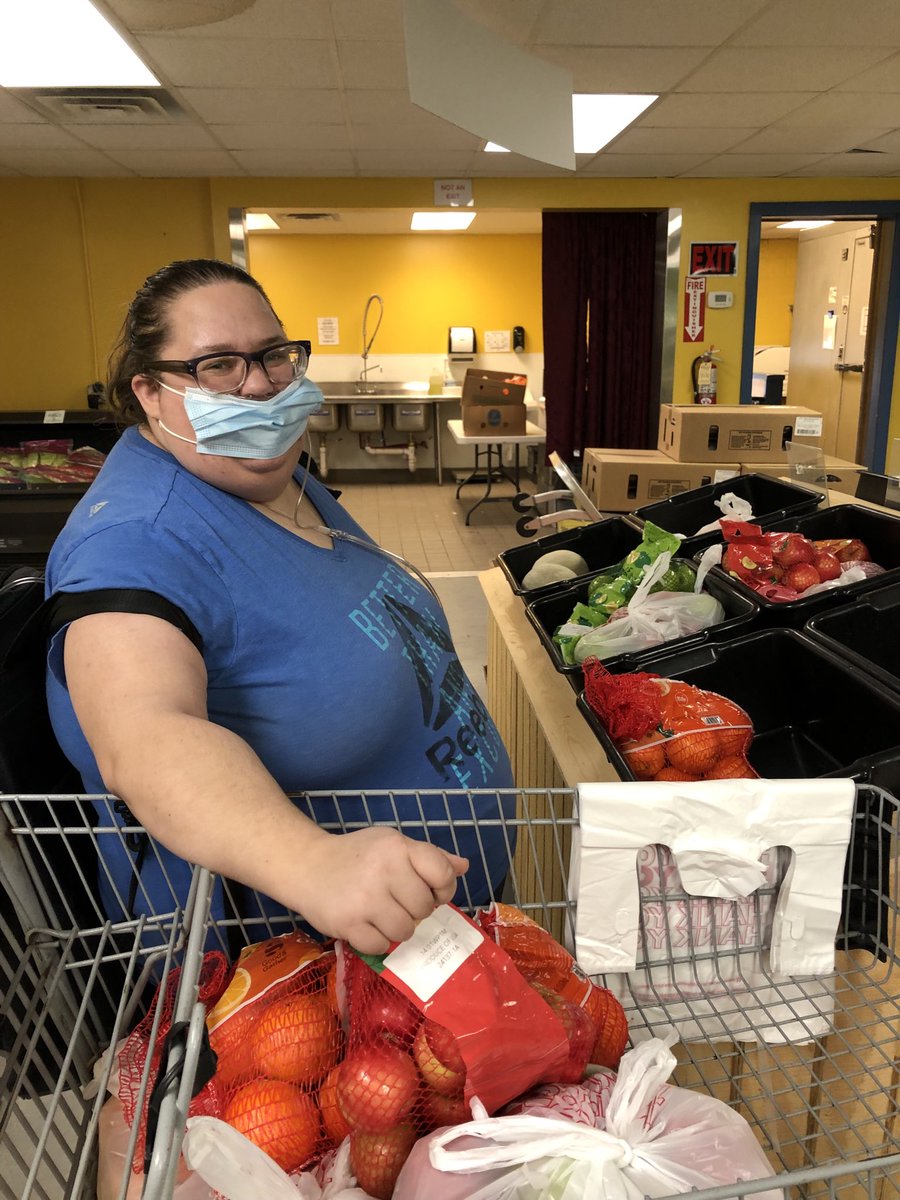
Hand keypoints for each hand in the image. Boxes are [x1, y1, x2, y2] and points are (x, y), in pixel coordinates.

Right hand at [293, 826, 467, 954]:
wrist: (306, 866)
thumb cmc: (356, 855)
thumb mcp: (392, 845)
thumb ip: (429, 856)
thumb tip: (464, 867)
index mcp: (398, 847)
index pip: (442, 874)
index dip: (443, 888)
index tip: (431, 891)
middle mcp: (383, 871)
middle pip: (425, 908)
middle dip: (416, 910)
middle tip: (398, 902)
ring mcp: (365, 899)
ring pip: (406, 930)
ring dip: (399, 928)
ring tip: (382, 915)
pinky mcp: (348, 924)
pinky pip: (382, 946)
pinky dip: (378, 941)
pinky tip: (367, 925)